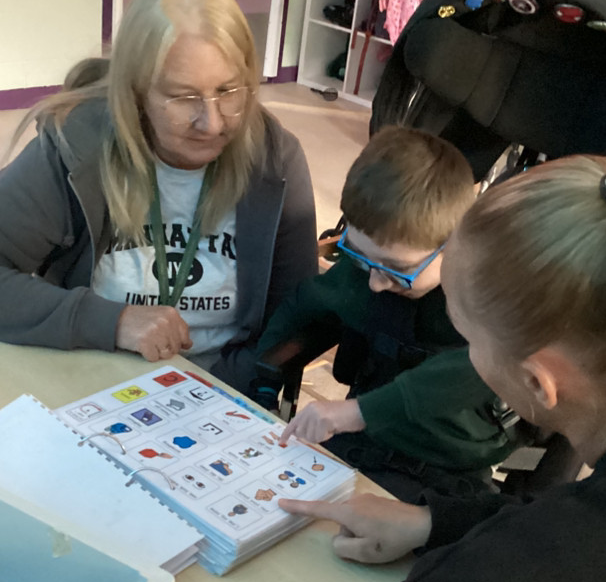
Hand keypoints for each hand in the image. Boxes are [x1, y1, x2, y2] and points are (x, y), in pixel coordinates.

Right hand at [115, 305, 192, 361]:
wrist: (114, 319)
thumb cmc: (137, 319)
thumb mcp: (159, 316)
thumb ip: (174, 327)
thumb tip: (188, 344)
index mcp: (171, 313)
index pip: (185, 334)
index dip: (179, 342)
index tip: (169, 342)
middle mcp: (166, 321)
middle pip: (176, 346)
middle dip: (165, 348)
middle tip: (153, 340)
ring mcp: (156, 331)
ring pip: (166, 354)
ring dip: (156, 352)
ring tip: (147, 342)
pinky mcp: (145, 342)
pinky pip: (154, 358)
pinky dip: (147, 355)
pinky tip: (141, 346)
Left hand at [279, 399, 365, 444]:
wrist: (358, 411)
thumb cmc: (343, 416)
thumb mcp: (323, 416)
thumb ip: (310, 423)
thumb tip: (299, 434)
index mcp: (309, 407)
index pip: (294, 421)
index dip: (287, 432)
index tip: (281, 441)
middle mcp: (310, 409)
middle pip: (302, 433)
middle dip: (311, 436)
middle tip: (324, 431)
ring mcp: (316, 414)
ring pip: (310, 437)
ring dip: (320, 437)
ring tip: (330, 428)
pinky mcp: (323, 420)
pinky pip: (320, 437)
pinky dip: (327, 436)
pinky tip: (333, 428)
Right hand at [279, 494, 431, 563]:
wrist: (421, 523)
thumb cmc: (391, 539)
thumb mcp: (365, 552)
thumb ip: (343, 546)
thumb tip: (337, 538)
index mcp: (348, 512)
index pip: (317, 509)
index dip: (298, 507)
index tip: (281, 502)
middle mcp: (353, 500)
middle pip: (338, 521)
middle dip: (348, 535)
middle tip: (370, 544)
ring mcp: (365, 498)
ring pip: (351, 520)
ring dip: (359, 532)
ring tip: (380, 539)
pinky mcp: (375, 500)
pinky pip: (361, 515)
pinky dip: (367, 526)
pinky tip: (384, 532)